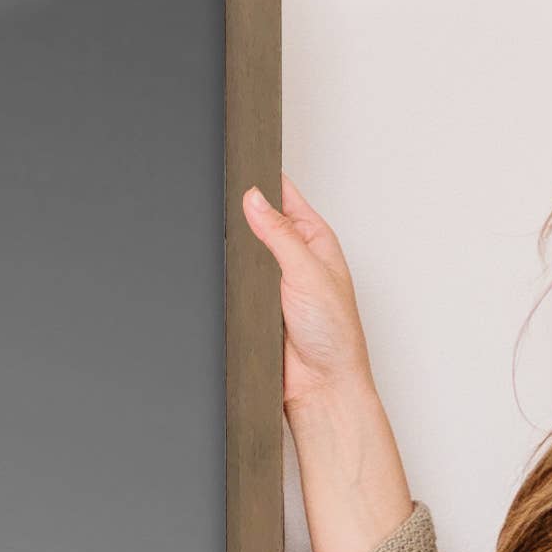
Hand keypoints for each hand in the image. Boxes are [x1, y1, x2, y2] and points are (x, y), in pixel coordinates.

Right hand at [241, 176, 375, 414]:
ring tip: (218, 234)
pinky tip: (216, 271)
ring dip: (231, 247)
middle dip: (240, 211)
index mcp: (315, 240)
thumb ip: (279, 234)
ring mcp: (271, 281)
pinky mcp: (252, 303)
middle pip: (258, 220)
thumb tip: (253, 199)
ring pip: (241, 251)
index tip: (240, 166)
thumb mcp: (308, 272)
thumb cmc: (334, 334)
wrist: (319, 385)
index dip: (264, 181)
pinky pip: (230, 281)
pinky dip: (223, 276)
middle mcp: (293, 257)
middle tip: (219, 197)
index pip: (285, 197)